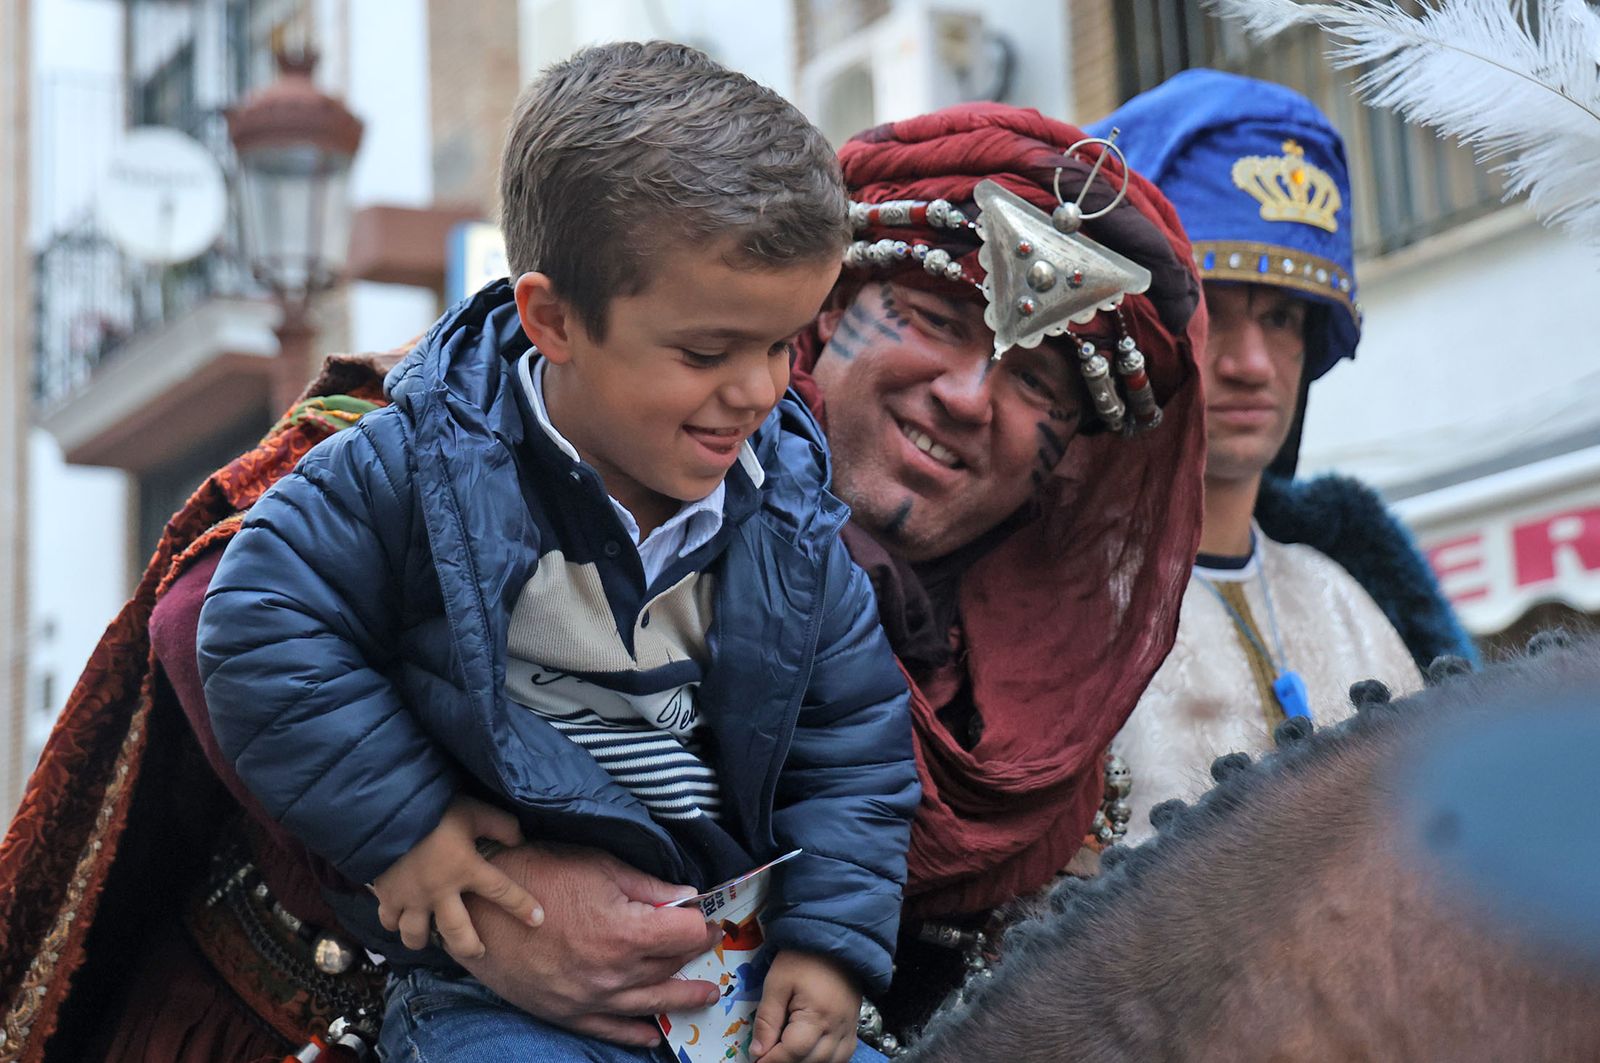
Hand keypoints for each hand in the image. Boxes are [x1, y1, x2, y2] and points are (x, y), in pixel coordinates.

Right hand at [371, 795, 541, 957]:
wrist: (386, 810)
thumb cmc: (435, 808)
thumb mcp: (473, 810)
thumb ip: (500, 825)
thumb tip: (519, 840)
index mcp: (466, 868)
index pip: (502, 891)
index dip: (522, 906)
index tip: (538, 920)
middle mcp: (440, 890)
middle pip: (458, 933)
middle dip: (471, 947)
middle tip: (479, 952)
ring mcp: (411, 897)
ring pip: (417, 935)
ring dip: (426, 940)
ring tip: (433, 938)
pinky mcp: (386, 895)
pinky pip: (389, 921)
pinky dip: (395, 923)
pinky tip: (401, 920)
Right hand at [460, 843, 724, 1046]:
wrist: (476, 908)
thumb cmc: (537, 875)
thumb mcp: (598, 866)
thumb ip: (647, 887)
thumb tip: (686, 897)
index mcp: (625, 932)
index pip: (685, 935)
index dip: (701, 924)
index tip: (708, 918)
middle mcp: (612, 972)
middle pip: (669, 966)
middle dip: (693, 954)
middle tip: (708, 946)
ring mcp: (589, 998)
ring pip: (650, 1001)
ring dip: (682, 998)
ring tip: (705, 995)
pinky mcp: (566, 1012)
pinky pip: (611, 1029)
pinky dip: (636, 1033)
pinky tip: (654, 1034)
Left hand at [750, 951, 860, 1062]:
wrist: (834, 938)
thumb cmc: (803, 957)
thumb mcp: (777, 982)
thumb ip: (767, 1019)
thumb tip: (757, 1052)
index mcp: (818, 1015)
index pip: (793, 1052)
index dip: (771, 1061)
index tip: (756, 1060)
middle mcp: (838, 1028)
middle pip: (811, 1061)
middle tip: (768, 1056)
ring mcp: (849, 1029)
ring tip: (787, 1054)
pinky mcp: (854, 1027)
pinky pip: (843, 1056)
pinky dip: (825, 1060)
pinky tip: (810, 1054)